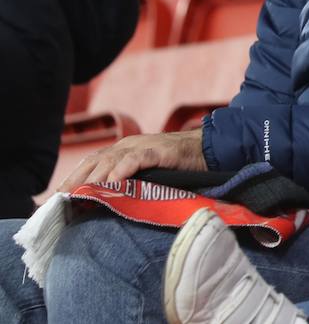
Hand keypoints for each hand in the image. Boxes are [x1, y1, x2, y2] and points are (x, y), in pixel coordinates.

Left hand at [60, 130, 207, 191]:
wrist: (207, 148)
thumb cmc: (177, 164)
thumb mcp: (146, 173)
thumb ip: (127, 183)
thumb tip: (104, 205)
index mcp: (122, 150)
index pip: (91, 163)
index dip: (73, 178)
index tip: (57, 197)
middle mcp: (128, 146)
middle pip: (95, 161)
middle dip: (76, 179)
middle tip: (62, 198)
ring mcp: (144, 147)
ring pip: (112, 159)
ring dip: (95, 176)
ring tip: (82, 192)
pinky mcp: (161, 151)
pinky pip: (138, 158)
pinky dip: (124, 168)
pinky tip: (113, 180)